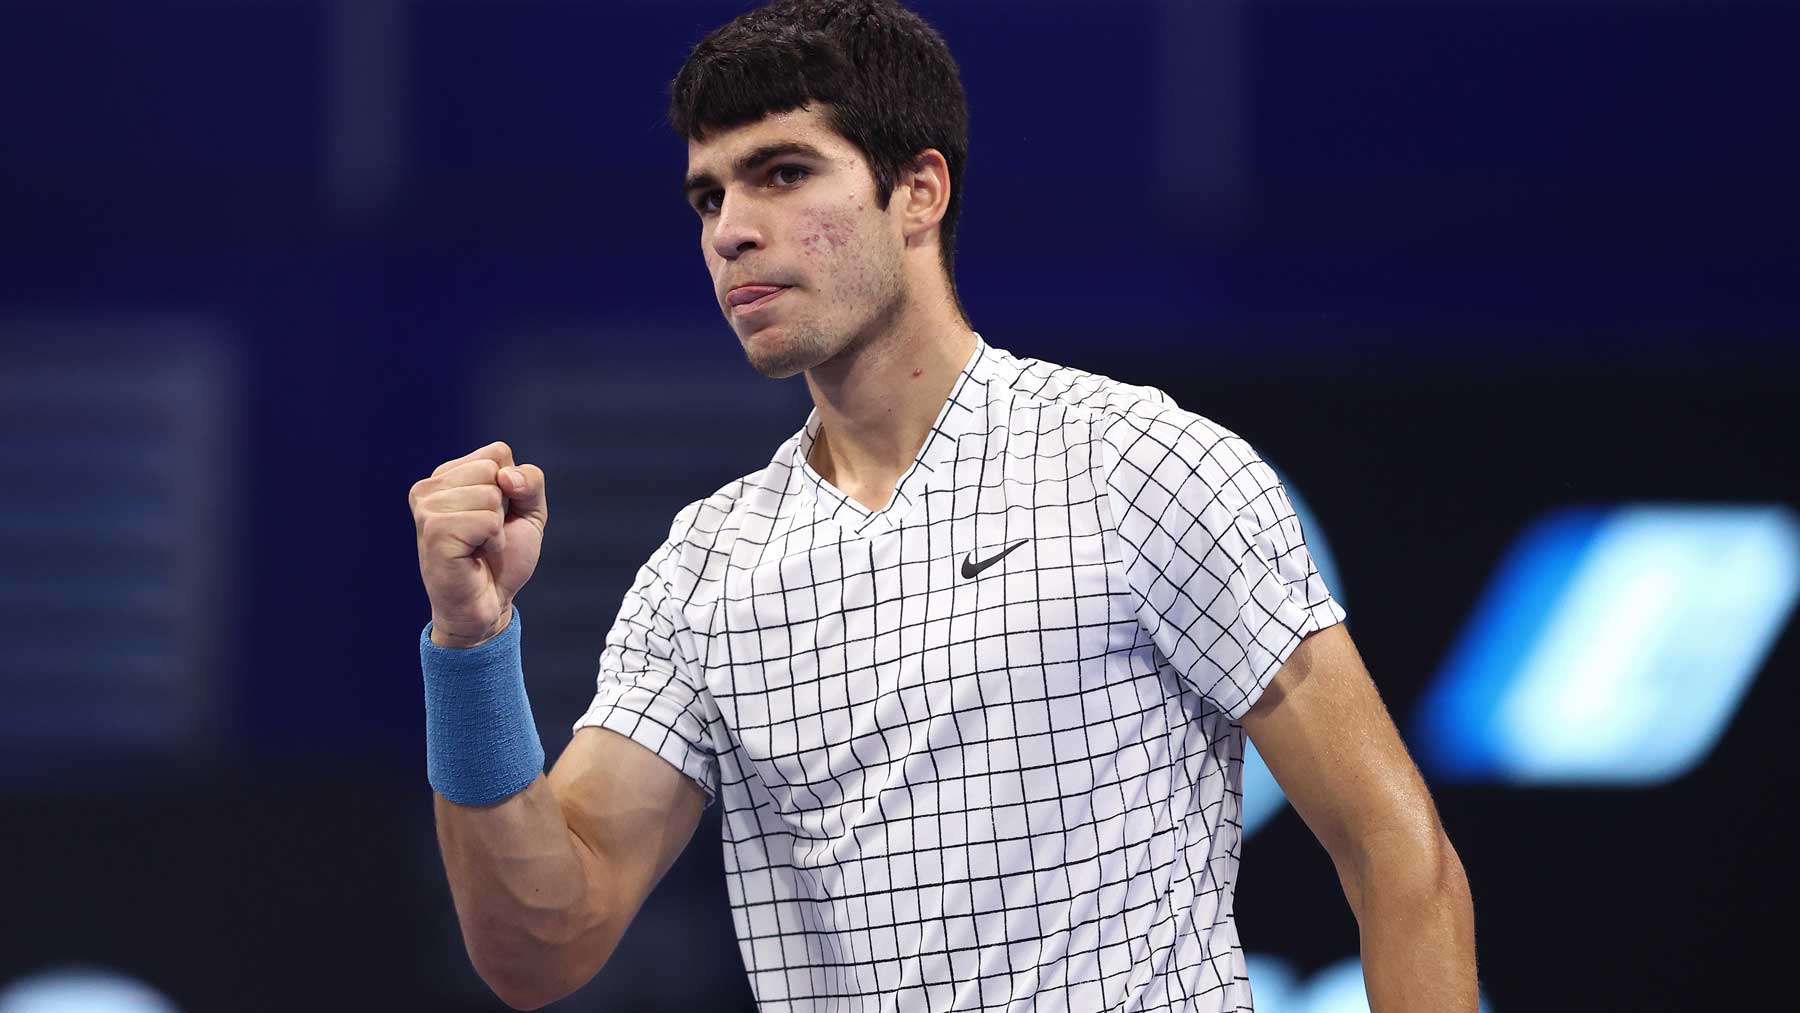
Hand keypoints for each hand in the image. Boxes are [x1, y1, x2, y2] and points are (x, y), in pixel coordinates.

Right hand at [409, 441, 547, 646]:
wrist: (488, 603)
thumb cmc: (503, 558)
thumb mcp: (529, 511)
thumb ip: (530, 481)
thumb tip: (505, 476)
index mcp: (447, 475)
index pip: (497, 452)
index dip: (512, 487)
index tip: (497, 516)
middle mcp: (429, 487)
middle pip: (493, 469)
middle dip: (504, 507)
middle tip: (486, 536)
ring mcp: (427, 508)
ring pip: (490, 494)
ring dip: (497, 528)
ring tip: (478, 546)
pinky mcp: (434, 531)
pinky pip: (486, 520)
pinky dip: (492, 541)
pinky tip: (474, 556)